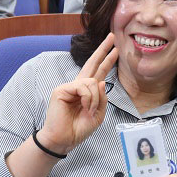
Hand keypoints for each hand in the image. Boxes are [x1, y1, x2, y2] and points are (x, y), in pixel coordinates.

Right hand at [37, 33, 118, 154]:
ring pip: (92, 82)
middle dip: (103, 50)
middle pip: (92, 63)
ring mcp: (69, 86)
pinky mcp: (62, 90)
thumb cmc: (79, 128)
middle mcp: (78, 85)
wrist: (64, 139)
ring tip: (89, 111)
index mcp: (87, 91)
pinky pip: (83, 87)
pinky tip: (84, 107)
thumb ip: (102, 98)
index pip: (98, 71)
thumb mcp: (99, 114)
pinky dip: (88, 99)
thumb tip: (102, 81)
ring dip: (95, 99)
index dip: (107, 60)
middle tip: (112, 37)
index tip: (115, 50)